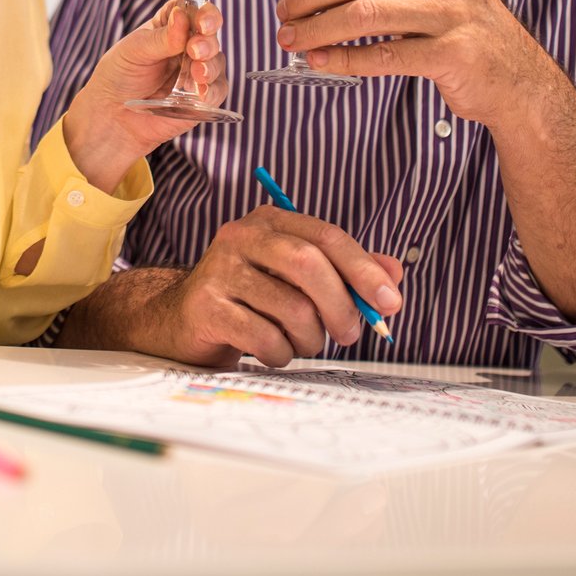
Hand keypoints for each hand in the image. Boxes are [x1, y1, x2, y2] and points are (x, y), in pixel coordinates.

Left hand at [60, 0, 226, 191]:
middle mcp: (187, 45)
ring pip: (217, 61)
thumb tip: (182, 16)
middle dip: (207, 40)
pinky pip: (217, 91)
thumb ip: (161, 37)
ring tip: (197, 72)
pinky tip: (200, 92)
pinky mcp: (201, 97)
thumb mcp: (134, 51)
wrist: (111, 115)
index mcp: (170, 26)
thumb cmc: (118, 76)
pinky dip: (212, 90)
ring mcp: (196, 70)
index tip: (202, 21)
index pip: (192, 10)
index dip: (202, 12)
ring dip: (210, 65)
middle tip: (195, 50)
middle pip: (209, 34)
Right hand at [143, 207, 404, 367]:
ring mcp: (220, 270)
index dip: (364, 269)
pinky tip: (272, 350)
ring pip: (291, 308)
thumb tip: (393, 274)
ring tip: (302, 342)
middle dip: (340, 306)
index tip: (390, 302)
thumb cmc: (250, 299)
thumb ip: (345, 272)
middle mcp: (241, 237)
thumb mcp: (298, 280)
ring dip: (309, 338)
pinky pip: (265, 337)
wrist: (182, 320)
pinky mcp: (206, 307)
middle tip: (350, 334)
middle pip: (308, 264)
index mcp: (270, 222)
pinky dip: (280, 353)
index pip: (327, 236)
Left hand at [276, 0, 566, 125]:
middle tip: (283, 13)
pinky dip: (344, 59)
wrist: (518, 79)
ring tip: (291, 40)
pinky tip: (320, 62)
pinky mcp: (453, 53)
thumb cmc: (463, 31)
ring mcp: (453, 13)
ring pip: (364, 14)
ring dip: (317, 29)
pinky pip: (384, 55)